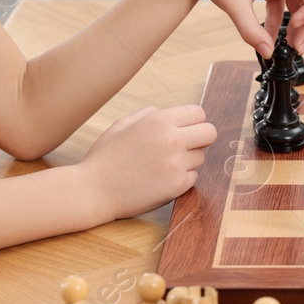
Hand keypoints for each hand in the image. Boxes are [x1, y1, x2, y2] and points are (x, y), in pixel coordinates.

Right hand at [80, 104, 217, 220]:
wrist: (93, 190)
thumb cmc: (105, 157)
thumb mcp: (122, 125)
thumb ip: (147, 115)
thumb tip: (163, 112)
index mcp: (159, 121)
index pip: (199, 113)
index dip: (193, 121)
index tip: (185, 129)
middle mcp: (172, 139)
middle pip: (210, 132)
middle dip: (200, 138)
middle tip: (185, 146)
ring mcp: (176, 164)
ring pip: (201, 157)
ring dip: (188, 160)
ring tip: (163, 165)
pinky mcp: (177, 186)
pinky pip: (193, 177)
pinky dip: (181, 178)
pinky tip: (161, 179)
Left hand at [170, 0, 303, 56]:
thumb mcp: (234, 3)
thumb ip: (251, 30)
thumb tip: (267, 52)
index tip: (296, 26)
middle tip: (299, 47)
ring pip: (301, 3)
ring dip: (297, 25)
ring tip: (291, 46)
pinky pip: (285, 5)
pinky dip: (280, 22)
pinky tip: (273, 38)